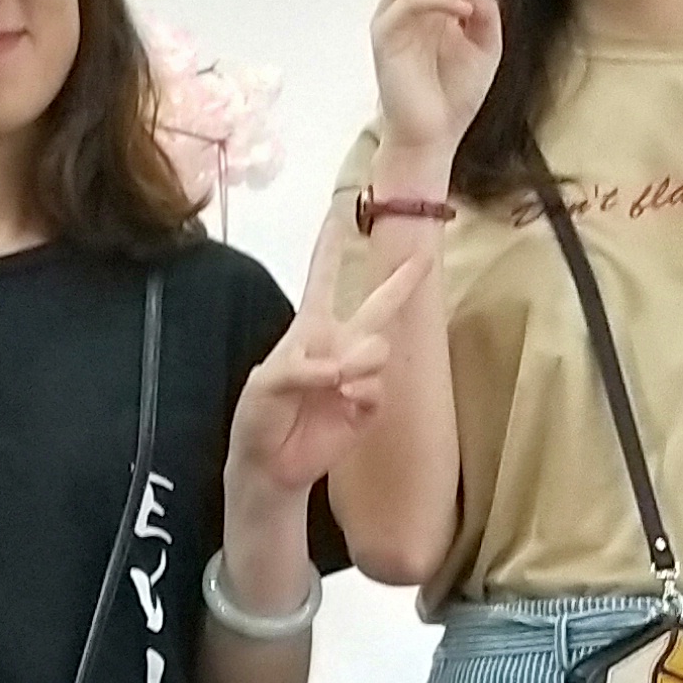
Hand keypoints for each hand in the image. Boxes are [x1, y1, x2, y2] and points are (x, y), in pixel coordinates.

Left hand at [227, 251, 422, 502]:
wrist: (270, 465)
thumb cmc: (258, 416)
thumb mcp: (265, 384)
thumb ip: (300, 368)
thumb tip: (340, 371)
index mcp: (309, 330)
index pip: (323, 282)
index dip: (330, 250)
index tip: (339, 217)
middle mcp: (338, 346)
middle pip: (378, 306)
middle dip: (402, 282)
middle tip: (423, 258)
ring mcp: (355, 377)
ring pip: (379, 350)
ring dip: (362, 362)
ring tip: (339, 382)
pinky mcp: (366, 407)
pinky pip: (379, 387)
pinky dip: (364, 392)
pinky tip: (346, 401)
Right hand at [366, 0, 500, 166]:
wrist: (435, 134)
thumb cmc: (457, 94)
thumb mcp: (489, 46)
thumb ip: (487, 11)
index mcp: (435, 6)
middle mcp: (408, 5)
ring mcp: (392, 17)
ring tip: (463, 9)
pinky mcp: (385, 34)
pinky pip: (412, 0)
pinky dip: (440, 2)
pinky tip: (459, 14)